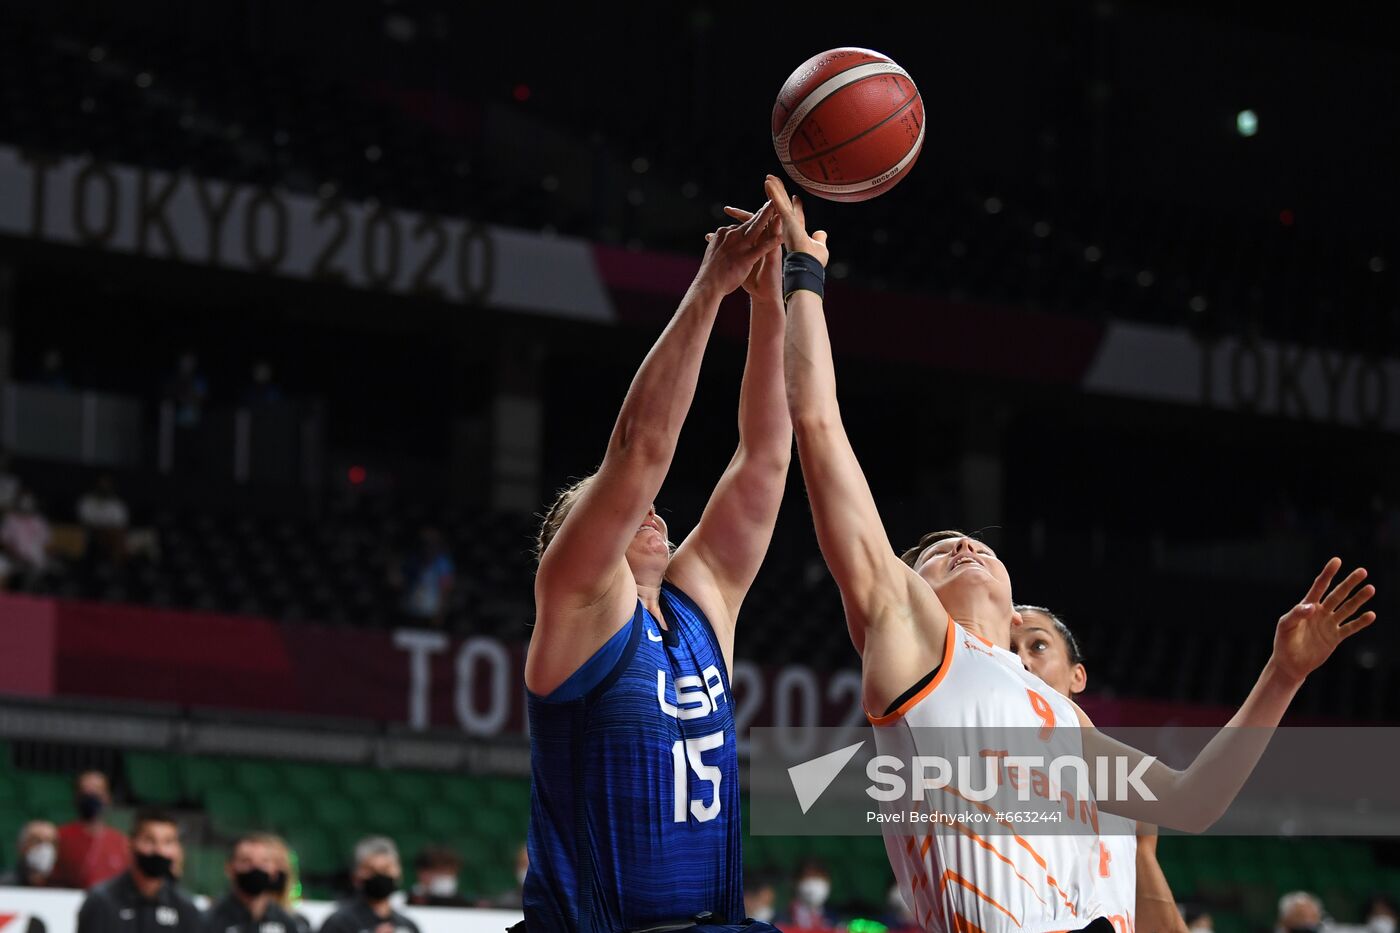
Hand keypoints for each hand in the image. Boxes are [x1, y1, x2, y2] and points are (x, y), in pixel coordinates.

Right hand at [694, 200, 780, 296]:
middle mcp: (731, 235)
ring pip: (757, 227)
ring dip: (768, 217)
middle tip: (771, 202)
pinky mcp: (746, 257)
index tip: (758, 214)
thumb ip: (718, 243)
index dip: (750, 218)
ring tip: (778, 209)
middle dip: (762, 211)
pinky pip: (762, 247)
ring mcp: (740, 246)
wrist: (707, 286)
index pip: (740, 224)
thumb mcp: (713, 252)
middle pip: (750, 220)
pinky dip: (772, 241)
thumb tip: (717, 236)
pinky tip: (782, 237)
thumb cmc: (710, 272)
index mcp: (724, 234)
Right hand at [763, 174, 828, 267]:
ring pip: (778, 201)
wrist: (808, 267)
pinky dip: (773, 192)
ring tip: (768, 177)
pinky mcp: (785, 219)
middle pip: (783, 205)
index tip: (796, 197)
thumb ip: (819, 239)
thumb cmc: (813, 262)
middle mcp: (789, 226)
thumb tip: (821, 233)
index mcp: (797, 231)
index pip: (796, 215)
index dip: (796, 206)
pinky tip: (768, 182)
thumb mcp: (819, 247)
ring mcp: (786, 222)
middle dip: (779, 193)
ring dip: (773, 189)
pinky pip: (777, 203)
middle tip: (774, 182)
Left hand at [1270, 557, 1376, 682]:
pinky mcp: (1335, 637)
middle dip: (1349, 583)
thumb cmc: (1284, 641)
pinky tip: (1371, 615)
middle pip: (1337, 595)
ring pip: (1347, 608)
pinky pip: (1350, 628)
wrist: (1290, 663)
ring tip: (1370, 589)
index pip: (1319, 586)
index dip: (1328, 574)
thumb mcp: (1285, 626)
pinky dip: (1360, 622)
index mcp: (1306, 606)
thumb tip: (1312, 607)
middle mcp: (1320, 612)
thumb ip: (1296, 614)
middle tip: (1362, 571)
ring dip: (1359, 599)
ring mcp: (1329, 624)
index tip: (1337, 560)